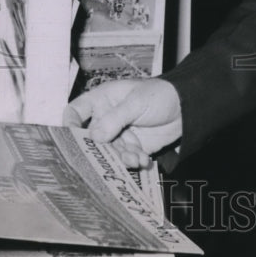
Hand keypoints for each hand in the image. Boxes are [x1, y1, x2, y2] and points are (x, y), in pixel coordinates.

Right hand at [63, 78, 181, 167]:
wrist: (186, 108)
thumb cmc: (160, 95)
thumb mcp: (136, 102)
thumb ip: (115, 118)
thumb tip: (94, 136)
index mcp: (102, 100)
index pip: (76, 110)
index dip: (69, 123)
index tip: (71, 138)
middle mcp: (106, 118)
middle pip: (91, 138)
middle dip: (101, 149)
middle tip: (112, 155)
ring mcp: (119, 134)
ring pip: (109, 152)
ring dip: (121, 157)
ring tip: (137, 157)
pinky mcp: (132, 147)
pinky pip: (125, 159)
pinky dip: (133, 161)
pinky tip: (144, 159)